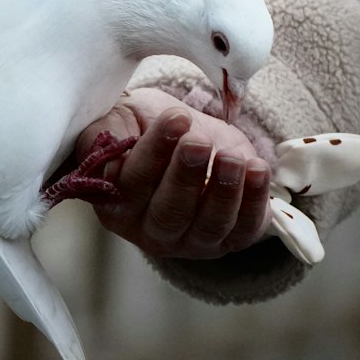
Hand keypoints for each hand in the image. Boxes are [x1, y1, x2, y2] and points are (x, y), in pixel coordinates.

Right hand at [75, 87, 271, 259]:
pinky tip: (257, 169)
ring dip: (224, 192)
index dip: (153, 152)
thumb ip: (103, 134)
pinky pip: (244, 228)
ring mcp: (192, 240)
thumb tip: (103, 145)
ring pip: (209, 225)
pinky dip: (254, 200)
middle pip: (169, 212)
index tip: (174, 119)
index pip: (132, 184)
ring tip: (233, 158)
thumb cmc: (142, 128)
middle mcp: (151, 230)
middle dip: (186, 176)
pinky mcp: (229, 239)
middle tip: (198, 142)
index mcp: (116, 204)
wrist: (184, 136)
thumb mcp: (117, 121)